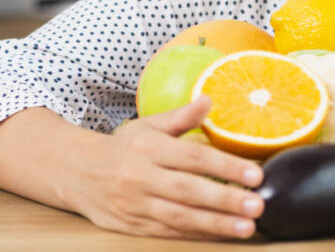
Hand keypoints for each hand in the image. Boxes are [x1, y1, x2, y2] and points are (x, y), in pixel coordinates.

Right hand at [64, 96, 265, 239]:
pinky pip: (168, 232)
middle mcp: (141, 177)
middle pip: (189, 191)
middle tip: (258, 205)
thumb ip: (181, 117)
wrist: (76, 173)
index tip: (256, 174)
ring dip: (216, 224)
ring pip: (180, 217)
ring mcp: (136, 205)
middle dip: (225, 200)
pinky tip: (222, 233)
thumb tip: (209, 99)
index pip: (194, 158)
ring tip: (246, 227)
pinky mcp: (132, 226)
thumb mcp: (148, 126)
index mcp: (149, 148)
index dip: (226, 166)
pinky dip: (197, 234)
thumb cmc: (124, 147)